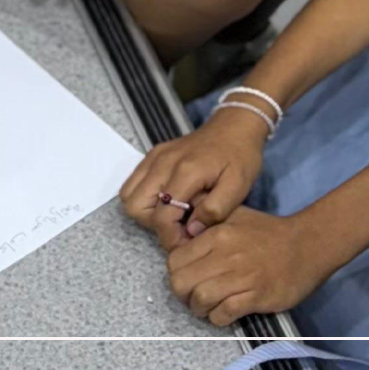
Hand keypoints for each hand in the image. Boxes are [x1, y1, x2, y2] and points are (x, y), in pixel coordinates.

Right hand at [121, 110, 269, 246]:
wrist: (234, 126)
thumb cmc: (239, 157)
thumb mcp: (238, 186)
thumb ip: (215, 210)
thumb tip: (191, 229)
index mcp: (185, 172)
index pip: (161, 216)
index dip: (170, 237)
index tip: (187, 243)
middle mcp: (163, 163)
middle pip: (135, 206)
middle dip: (154, 224)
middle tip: (179, 228)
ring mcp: (155, 157)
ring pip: (129, 194)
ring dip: (146, 211)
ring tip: (174, 214)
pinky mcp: (153, 154)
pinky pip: (134, 181)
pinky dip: (144, 196)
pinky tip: (169, 199)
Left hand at [165, 206, 329, 325]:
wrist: (307, 245)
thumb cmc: (267, 231)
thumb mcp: (234, 213)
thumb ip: (207, 216)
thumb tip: (181, 223)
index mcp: (216, 234)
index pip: (175, 259)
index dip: (176, 271)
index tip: (186, 275)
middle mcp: (224, 254)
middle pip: (181, 282)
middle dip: (182, 294)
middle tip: (192, 295)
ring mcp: (241, 277)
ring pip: (200, 299)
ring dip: (199, 308)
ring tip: (207, 307)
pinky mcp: (257, 297)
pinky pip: (225, 313)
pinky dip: (218, 318)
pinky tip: (224, 313)